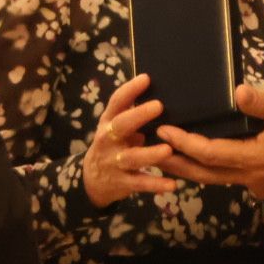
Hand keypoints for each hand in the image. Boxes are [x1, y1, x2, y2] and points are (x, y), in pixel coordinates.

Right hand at [83, 74, 175, 208]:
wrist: (92, 180)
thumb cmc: (112, 144)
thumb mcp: (114, 127)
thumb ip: (131, 113)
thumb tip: (162, 94)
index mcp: (108, 122)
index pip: (116, 102)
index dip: (130, 89)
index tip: (147, 78)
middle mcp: (108, 140)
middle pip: (121, 126)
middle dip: (138, 116)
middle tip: (159, 106)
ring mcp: (114, 162)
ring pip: (131, 158)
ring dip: (149, 154)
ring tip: (168, 149)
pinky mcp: (122, 182)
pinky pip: (139, 183)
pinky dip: (155, 184)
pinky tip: (171, 185)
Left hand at [156, 85, 263, 207]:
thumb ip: (263, 103)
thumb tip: (237, 91)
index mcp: (257, 158)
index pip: (209, 153)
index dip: (183, 144)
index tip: (164, 133)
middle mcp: (257, 180)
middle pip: (208, 176)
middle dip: (179, 166)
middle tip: (154, 155)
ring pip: (229, 181)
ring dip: (205, 171)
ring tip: (185, 160)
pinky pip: (253, 185)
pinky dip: (237, 174)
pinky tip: (237, 163)